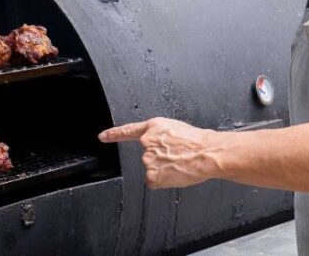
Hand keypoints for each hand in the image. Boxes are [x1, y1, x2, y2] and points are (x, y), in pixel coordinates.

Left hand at [99, 117, 216, 188]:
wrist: (206, 153)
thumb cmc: (199, 141)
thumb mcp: (178, 129)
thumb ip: (163, 137)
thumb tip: (164, 148)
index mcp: (154, 127)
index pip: (128, 131)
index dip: (114, 134)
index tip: (103, 137)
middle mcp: (147, 142)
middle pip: (149, 155)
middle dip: (161, 159)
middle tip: (178, 157)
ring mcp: (147, 160)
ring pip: (154, 169)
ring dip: (164, 170)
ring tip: (181, 164)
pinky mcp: (151, 176)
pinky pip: (155, 181)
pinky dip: (165, 180)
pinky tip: (176, 174)